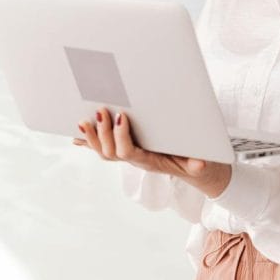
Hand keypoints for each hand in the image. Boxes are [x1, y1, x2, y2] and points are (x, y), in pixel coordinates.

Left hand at [73, 107, 231, 198]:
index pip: (129, 153)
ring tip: (82, 121)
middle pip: (110, 153)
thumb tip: (201, 166)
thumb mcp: (201, 162)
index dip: (121, 137)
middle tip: (99, 111)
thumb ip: (198, 164)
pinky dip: (89, 142)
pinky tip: (77, 135)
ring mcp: (129, 157)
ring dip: (91, 137)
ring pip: (104, 152)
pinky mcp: (126, 151)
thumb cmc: (195, 162)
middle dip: (102, 133)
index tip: (121, 117)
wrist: (194, 168)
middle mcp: (135, 161)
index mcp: (150, 162)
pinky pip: (104, 149)